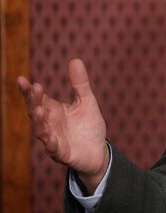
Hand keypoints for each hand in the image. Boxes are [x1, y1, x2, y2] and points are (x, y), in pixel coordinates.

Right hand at [18, 59, 108, 192]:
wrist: (98, 151)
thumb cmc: (89, 125)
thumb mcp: (86, 101)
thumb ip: (80, 84)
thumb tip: (75, 59)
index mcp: (52, 110)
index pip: (36, 98)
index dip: (28, 90)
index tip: (21, 79)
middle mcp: (48, 123)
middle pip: (35, 111)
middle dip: (34, 101)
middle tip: (35, 89)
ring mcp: (52, 138)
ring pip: (40, 130)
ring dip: (39, 121)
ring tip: (40, 110)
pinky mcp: (61, 153)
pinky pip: (52, 148)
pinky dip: (50, 143)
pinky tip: (50, 138)